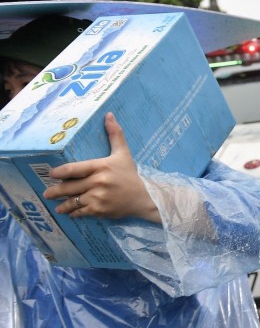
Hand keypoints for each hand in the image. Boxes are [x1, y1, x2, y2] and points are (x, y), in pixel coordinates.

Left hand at [44, 112, 158, 222]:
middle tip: (47, 193)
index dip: (59, 172)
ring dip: (62, 205)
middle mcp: (97, 182)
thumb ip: (115, 134)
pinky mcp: (99, 210)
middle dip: (55, 191)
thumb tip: (108, 115)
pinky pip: (81, 212)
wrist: (145, 197)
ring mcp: (98, 197)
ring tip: (57, 206)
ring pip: (72, 201)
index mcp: (101, 166)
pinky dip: (74, 212)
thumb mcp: (123, 153)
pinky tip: (70, 212)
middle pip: (68, 187)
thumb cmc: (130, 174)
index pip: (73, 169)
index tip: (52, 174)